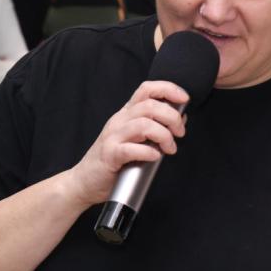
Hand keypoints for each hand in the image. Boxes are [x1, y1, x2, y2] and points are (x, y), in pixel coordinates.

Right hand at [64, 81, 188, 207]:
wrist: (86, 181)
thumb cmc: (115, 161)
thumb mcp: (138, 139)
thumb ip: (157, 127)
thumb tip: (181, 117)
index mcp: (127, 114)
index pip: (147, 90)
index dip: (168, 89)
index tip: (184, 98)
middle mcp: (119, 121)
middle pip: (150, 106)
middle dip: (172, 117)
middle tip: (180, 133)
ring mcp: (113, 137)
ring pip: (143, 125)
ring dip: (164, 136)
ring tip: (170, 149)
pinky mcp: (109, 155)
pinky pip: (130, 149)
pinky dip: (147, 152)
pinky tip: (155, 157)